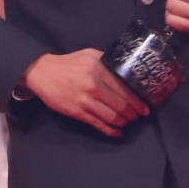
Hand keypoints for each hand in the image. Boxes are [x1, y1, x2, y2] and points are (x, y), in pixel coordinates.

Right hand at [21, 49, 148, 136]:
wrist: (42, 73)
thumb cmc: (67, 63)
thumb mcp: (89, 54)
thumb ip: (107, 61)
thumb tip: (126, 67)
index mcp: (99, 69)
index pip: (126, 88)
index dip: (138, 101)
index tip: (145, 106)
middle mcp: (94, 86)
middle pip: (122, 105)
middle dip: (134, 114)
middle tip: (139, 116)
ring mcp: (85, 101)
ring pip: (112, 117)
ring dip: (124, 122)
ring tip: (128, 122)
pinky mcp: (78, 112)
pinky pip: (98, 125)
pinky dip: (111, 131)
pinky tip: (117, 133)